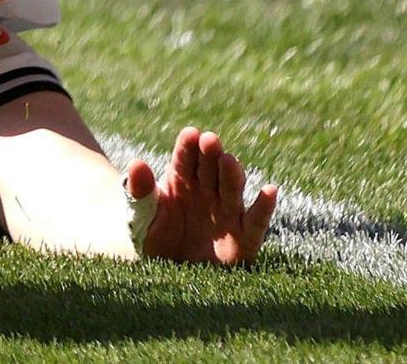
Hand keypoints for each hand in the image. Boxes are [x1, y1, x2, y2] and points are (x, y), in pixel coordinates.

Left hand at [125, 127, 275, 267]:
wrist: (168, 273)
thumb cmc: (154, 237)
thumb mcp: (141, 217)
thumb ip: (140, 191)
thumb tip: (136, 163)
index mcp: (182, 182)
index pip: (185, 159)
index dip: (188, 147)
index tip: (190, 133)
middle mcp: (208, 192)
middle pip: (211, 169)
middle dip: (210, 154)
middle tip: (209, 139)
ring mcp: (227, 212)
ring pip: (232, 189)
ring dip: (231, 174)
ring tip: (228, 161)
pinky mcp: (245, 237)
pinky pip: (256, 221)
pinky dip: (264, 206)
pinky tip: (270, 190)